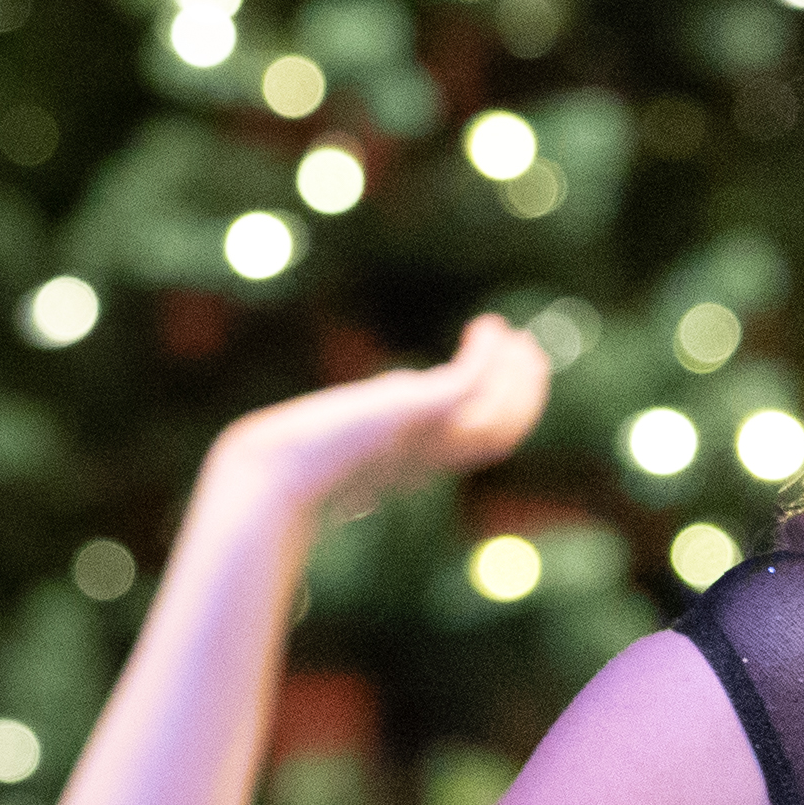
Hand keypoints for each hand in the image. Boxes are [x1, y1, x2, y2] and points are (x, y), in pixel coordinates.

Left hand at [218, 312, 552, 516]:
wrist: (275, 475)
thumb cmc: (285, 465)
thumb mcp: (333, 440)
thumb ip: (362, 422)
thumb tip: (378, 397)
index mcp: (418, 467)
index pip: (486, 444)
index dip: (509, 410)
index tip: (509, 372)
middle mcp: (430, 458)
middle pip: (504, 432)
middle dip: (524, 392)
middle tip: (529, 348)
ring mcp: (424, 439)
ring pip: (499, 416)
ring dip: (514, 374)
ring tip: (511, 335)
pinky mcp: (412, 413)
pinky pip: (468, 386)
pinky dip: (484, 357)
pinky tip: (485, 329)